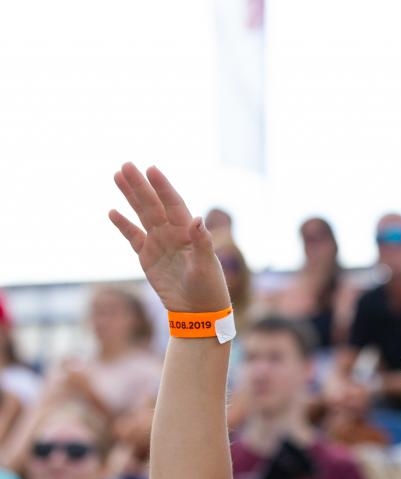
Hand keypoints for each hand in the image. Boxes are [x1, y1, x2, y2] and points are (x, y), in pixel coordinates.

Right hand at [109, 163, 230, 312]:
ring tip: (118, 176)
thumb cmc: (208, 289)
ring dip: (130, 197)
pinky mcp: (148, 257)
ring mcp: (159, 244)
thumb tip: (198, 219)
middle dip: (140, 185)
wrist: (198, 312)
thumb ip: (202, 242)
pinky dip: (123, 225)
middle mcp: (172, 234)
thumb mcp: (206, 266)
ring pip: (142, 215)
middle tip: (126, 165)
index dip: (163, 187)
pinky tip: (113, 211)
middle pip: (153, 205)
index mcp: (188, 233)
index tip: (151, 169)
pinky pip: (133, 237)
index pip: (173, 204)